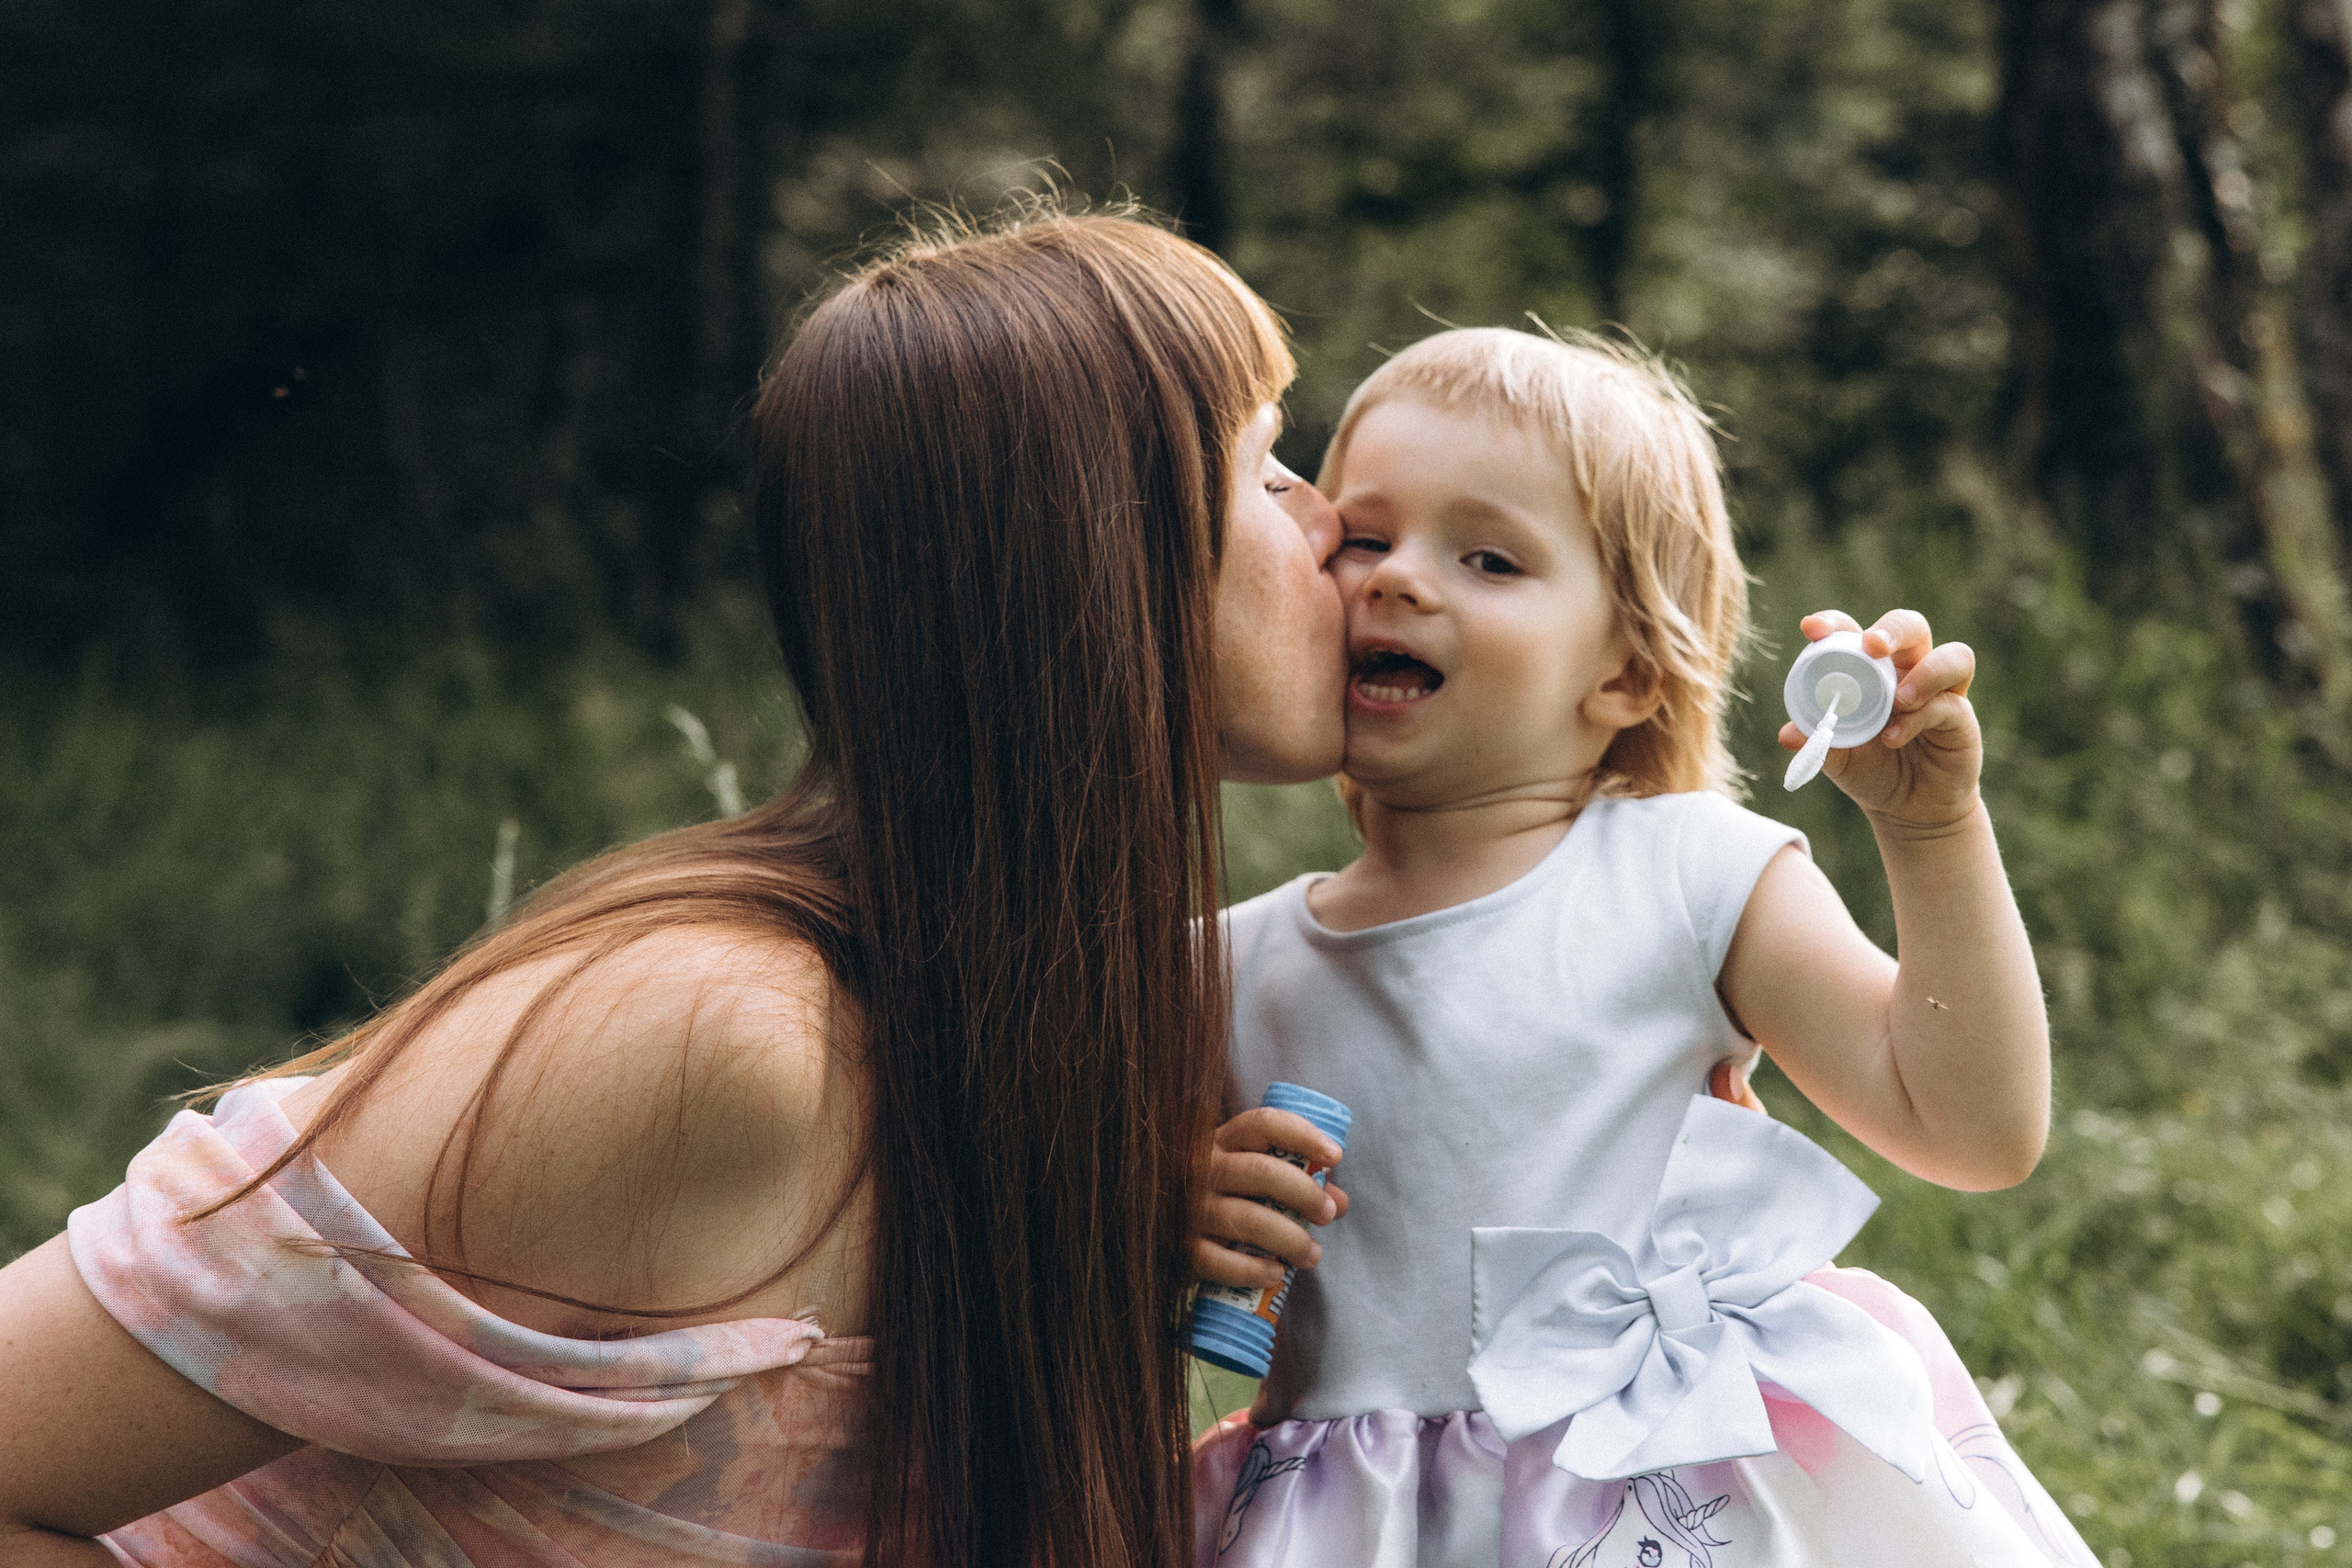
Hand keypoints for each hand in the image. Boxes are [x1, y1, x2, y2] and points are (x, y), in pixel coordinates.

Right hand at [1192, 1109, 1348, 1290]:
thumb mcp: (1254, 1177)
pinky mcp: (1183, 1246)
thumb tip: (1338, 1202)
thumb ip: (1298, 1182)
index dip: (1302, 1135)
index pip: (1263, 1124)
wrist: (1163, 1227)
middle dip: (1304, 1193)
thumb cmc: (1225, 1196)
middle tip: (1327, 1214)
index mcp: (1223, 1141)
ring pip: (1247, 1219)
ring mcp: (1190, 1208)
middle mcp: (1202, 1168)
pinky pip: (1219, 1260)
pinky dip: (1252, 1269)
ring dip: (1290, 1238)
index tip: (1335, 1156)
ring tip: (1312, 1254)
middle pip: (1262, 1171)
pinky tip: (1276, 1273)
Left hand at [1779, 609, 1981, 834]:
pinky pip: (1948, 705)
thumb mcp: (1837, 758)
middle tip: (1872, 646)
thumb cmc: (1872, 771)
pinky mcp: (1960, 718)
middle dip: (1892, 630)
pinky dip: (1921, 717)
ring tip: (1898, 700)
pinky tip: (1893, 737)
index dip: (1834, 623)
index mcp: (1869, 670)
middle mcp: (1907, 671)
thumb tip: (1788, 734)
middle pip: (1911, 627)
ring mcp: (1939, 691)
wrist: (1909, 810)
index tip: (1811, 629)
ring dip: (1925, 673)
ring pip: (1952, 656)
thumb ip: (1817, 742)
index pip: (1854, 632)